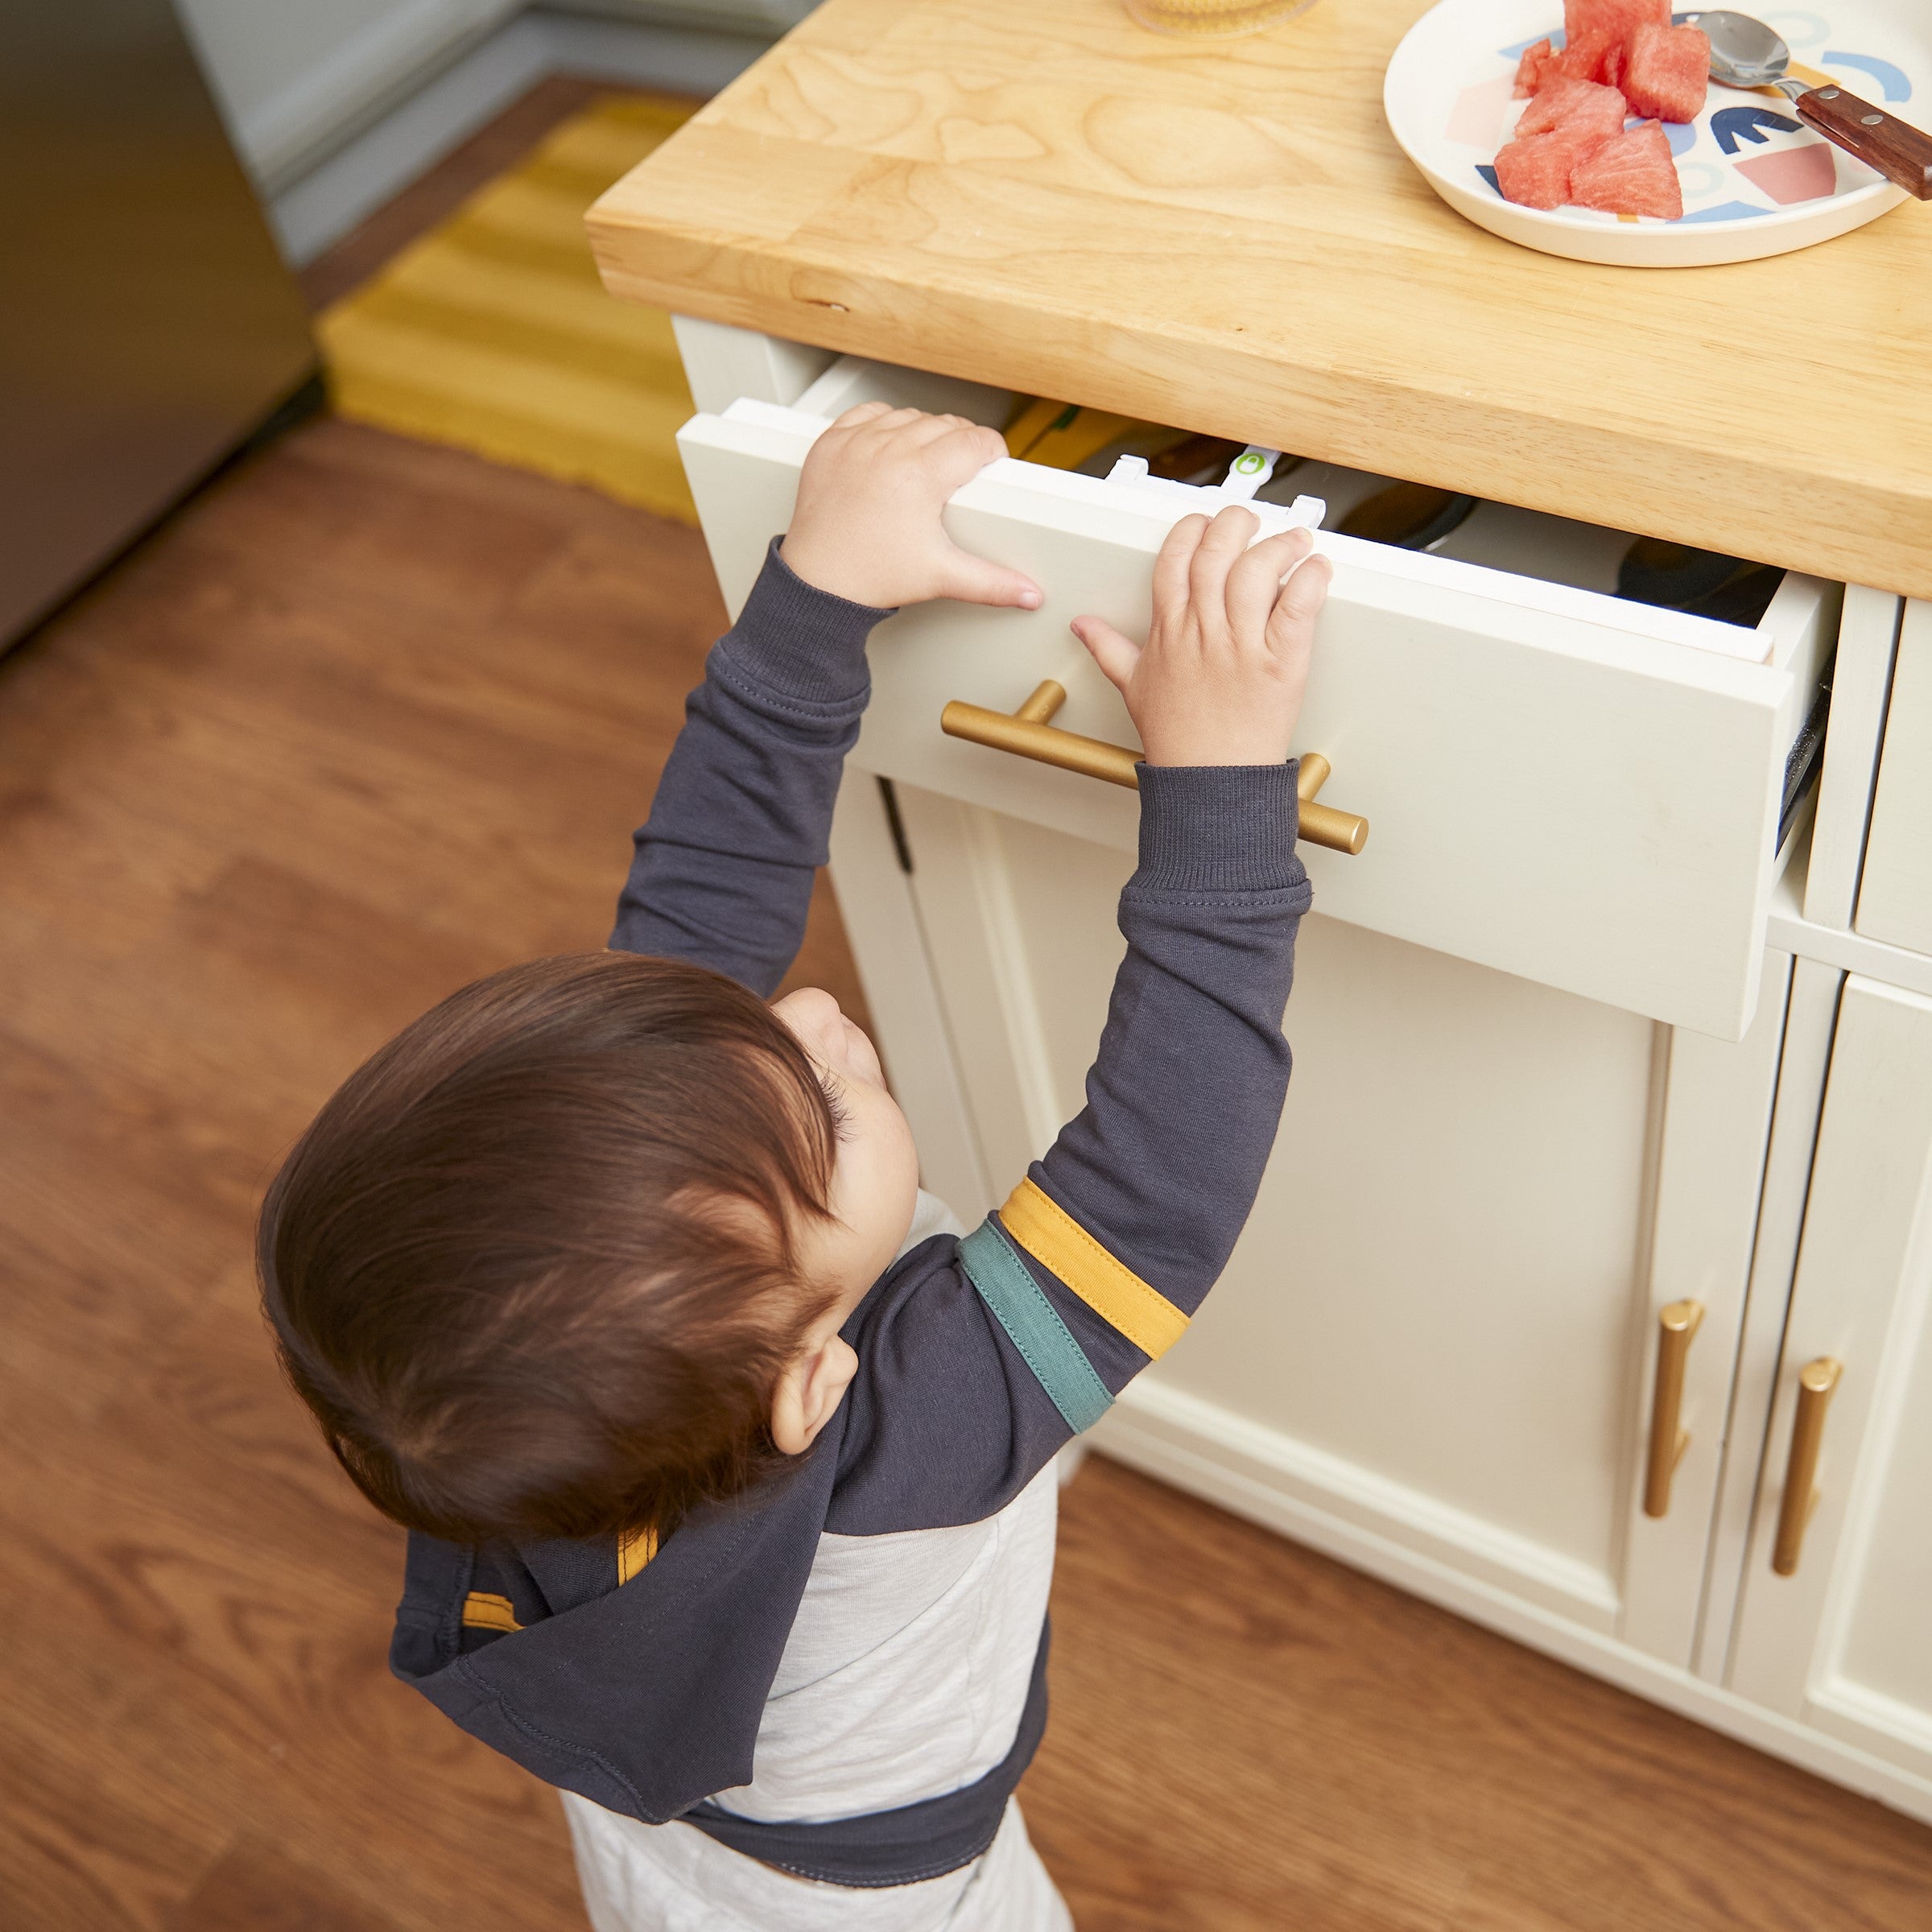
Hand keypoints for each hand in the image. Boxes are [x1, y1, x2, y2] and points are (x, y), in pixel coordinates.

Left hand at [779, 403, 1042, 611]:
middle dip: (961, 442)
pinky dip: (884, 423)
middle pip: (945, 424)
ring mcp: (857, 442)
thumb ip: (992, 583)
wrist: (817, 584)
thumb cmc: (871, 577)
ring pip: (909, 415)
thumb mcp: (940, 577)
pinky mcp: (831, 443)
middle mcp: (888, 449)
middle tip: (963, 469)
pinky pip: (867, 413)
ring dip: (924, 430)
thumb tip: (1029, 593)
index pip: (974, 440)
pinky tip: (890, 444)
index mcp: (920, 474)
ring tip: (929, 460)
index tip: (992, 463)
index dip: (991, 452)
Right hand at [1071, 508, 1330, 767]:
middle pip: (1217, 552)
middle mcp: (1204, 631)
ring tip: (1295, 542)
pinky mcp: (1280, 662)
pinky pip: (1297, 607)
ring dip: (1279, 546)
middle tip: (1253, 521)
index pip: (1176, 558)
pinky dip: (1311, 581)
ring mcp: (1241, 645)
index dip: (1193, 530)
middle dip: (1236, 523)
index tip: (1208, 523)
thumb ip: (1109, 648)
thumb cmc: (1177, 738)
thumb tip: (1084, 626)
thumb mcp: (1132, 686)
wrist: (1208, 781)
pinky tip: (1316, 569)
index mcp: (1170, 630)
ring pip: (1257, 571)